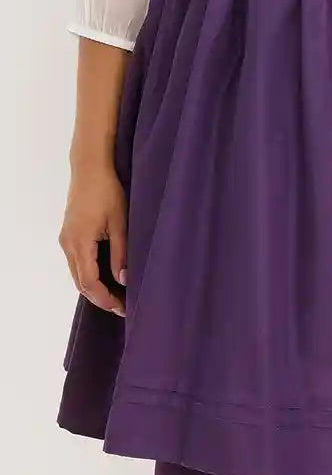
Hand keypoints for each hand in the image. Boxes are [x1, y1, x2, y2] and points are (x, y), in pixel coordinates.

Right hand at [59, 163, 126, 315]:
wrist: (90, 167)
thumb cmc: (108, 191)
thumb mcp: (120, 222)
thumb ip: (121, 252)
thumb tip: (123, 279)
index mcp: (79, 243)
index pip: (89, 283)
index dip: (105, 298)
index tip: (123, 307)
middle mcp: (68, 244)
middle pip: (80, 282)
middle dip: (100, 297)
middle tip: (122, 306)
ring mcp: (66, 238)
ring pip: (77, 273)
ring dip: (94, 286)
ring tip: (116, 294)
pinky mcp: (69, 233)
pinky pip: (76, 261)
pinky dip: (88, 273)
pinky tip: (105, 274)